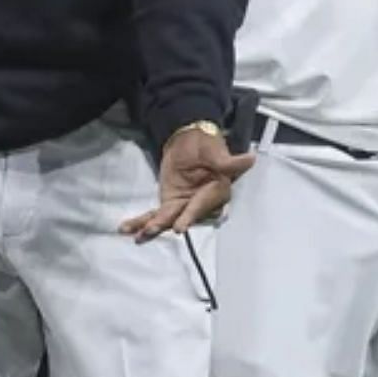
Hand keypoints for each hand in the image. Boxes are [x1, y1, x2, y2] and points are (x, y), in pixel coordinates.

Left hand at [121, 127, 255, 241]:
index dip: (190, 215)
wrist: (191, 141)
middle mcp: (201, 204)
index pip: (201, 205)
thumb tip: (249, 159)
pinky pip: (156, 214)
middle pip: (182, 216)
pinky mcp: (170, 202)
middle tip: (150, 231)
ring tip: (137, 236)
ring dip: (151, 227)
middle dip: (167, 224)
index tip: (180, 227)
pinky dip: (142, 221)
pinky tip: (128, 229)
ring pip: (168, 219)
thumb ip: (227, 161)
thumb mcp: (216, 151)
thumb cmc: (207, 145)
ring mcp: (183, 205)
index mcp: (216, 192)